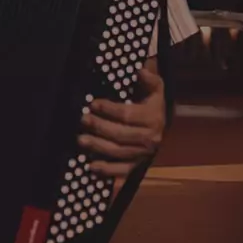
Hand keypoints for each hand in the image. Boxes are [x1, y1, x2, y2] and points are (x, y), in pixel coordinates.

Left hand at [78, 68, 165, 190]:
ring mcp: (143, 154)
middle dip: (99, 127)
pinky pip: (121, 171)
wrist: (161, 127)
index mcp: (154, 119)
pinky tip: (91, 165)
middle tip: (83, 119)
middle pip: (120, 134)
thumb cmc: (153, 104)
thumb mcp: (156, 89)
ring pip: (118, 152)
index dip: (109, 109)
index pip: (128, 114)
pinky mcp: (137, 165)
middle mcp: (151, 138)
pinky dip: (106, 170)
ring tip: (81, 139)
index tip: (93, 103)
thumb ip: (150, 79)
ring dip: (98, 147)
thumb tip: (140, 71)